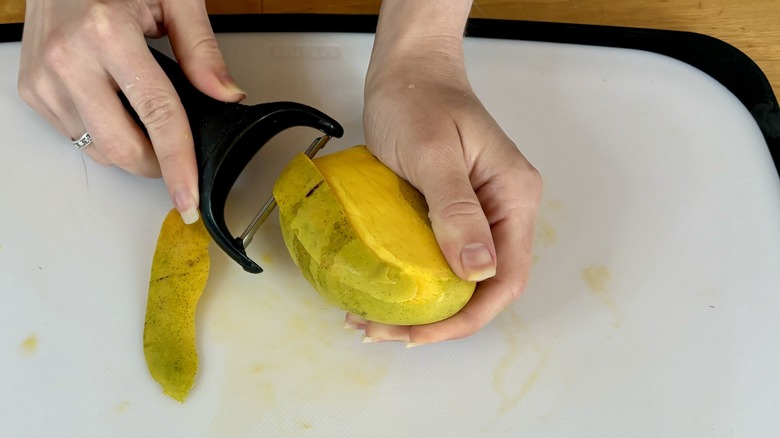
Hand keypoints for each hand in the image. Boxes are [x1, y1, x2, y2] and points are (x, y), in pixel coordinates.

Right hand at [18, 0, 244, 222]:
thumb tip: (226, 95)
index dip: (178, 163)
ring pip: (97, 149)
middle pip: (121, 147)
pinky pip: (75, 136)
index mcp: (108, 33)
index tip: (189, 196)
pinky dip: (103, 134)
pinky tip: (114, 104)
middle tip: (175, 154)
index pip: (158, 115)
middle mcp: (69, 58)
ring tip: (143, 114)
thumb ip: (201, 50)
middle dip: (157, 166)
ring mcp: (44, 78)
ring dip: (130, 149)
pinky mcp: (31, 90)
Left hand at [353, 1, 541, 344]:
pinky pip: (442, 258)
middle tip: (386, 332)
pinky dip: (416, 282)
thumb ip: (456, 209)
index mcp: (513, 198)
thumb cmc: (419, 100)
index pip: (506, 277)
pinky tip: (385, 291)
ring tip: (378, 320)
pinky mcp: (453, 212)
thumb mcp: (433, 154)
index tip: (421, 333)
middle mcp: (504, 211)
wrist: (407, 72)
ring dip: (426, 306)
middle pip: (486, 287)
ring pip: (462, 278)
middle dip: (440, 320)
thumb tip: (477, 270)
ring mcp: (480, 213)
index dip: (467, 316)